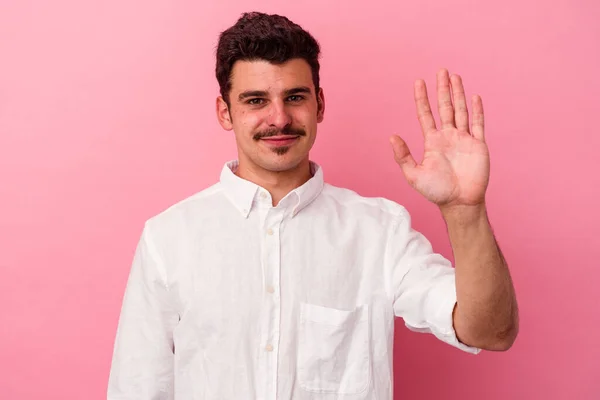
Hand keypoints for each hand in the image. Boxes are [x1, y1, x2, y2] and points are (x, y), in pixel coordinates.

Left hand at [390, 69, 489, 209]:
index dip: (422, 99)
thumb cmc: (436, 192)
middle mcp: (448, 137)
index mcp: (432, 142)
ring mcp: (464, 139)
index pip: (425, 115)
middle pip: (444, 107)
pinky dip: (477, 110)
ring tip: (455, 77)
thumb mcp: (413, 175)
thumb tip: (392, 136)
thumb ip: (402, 156)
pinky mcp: (478, 145)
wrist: (460, 203)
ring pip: (461, 111)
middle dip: (442, 89)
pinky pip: (478, 124)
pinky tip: (474, 97)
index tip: (418, 82)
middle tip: (440, 71)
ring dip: (458, 94)